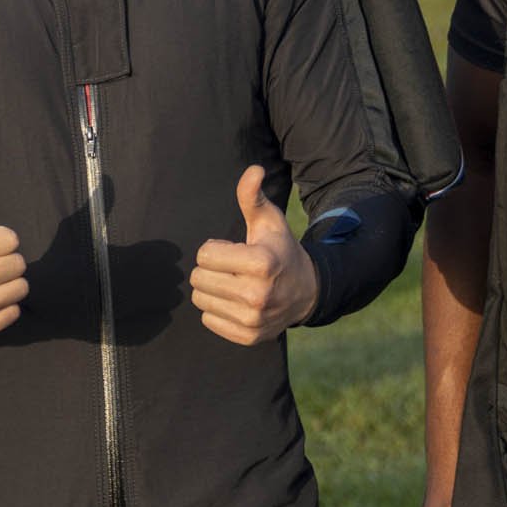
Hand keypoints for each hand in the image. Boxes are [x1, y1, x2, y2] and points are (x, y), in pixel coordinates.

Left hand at [189, 166, 317, 345]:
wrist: (307, 292)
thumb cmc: (280, 250)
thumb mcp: (270, 221)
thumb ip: (253, 196)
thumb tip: (253, 169)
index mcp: (261, 263)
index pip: (204, 255)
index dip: (214, 249)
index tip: (233, 250)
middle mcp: (257, 294)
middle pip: (199, 279)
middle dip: (210, 269)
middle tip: (232, 268)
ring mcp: (252, 319)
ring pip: (200, 300)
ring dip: (212, 289)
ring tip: (233, 283)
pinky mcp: (248, 337)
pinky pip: (208, 320)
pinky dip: (217, 309)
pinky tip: (236, 302)